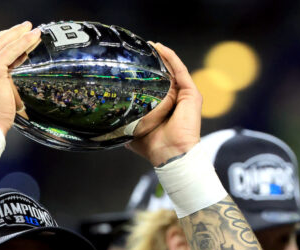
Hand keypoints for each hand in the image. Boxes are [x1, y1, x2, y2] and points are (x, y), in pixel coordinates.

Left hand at [127, 42, 201, 166]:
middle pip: (166, 75)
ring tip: (150, 45)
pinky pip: (180, 70)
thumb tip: (108, 123)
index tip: (133, 64)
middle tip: (140, 50)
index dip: (147, 74)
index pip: (157, 86)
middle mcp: (176, 100)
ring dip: (162, 55)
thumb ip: (126, 125)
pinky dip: (171, 58)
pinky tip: (159, 48)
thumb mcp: (134, 133)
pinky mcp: (191, 94)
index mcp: (165, 107)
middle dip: (154, 61)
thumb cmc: (154, 147)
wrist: (170, 154)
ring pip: (173, 70)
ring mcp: (185, 96)